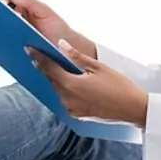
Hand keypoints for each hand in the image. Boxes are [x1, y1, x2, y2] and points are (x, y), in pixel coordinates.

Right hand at [0, 0, 95, 57]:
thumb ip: (30, 2)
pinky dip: (2, 42)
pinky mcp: (15, 44)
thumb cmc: (58, 28)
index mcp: (22, 6)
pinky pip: (4, 42)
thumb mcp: (45, 11)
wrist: (65, 48)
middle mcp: (17, 17)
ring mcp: (14, 31)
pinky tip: (4, 43)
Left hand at [28, 39, 148, 127]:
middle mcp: (67, 99)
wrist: (132, 108)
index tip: (29, 49)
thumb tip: (61, 45)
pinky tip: (70, 83)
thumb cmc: (118, 86)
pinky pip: (66, 99)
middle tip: (38, 55)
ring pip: (58, 90)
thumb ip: (77, 56)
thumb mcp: (98, 66)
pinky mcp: (77, 114)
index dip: (38, 57)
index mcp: (70, 84)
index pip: (49, 67)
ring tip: (55, 68)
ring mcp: (71, 108)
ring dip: (56, 79)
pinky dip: (65, 90)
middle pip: (51, 79)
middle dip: (45, 67)